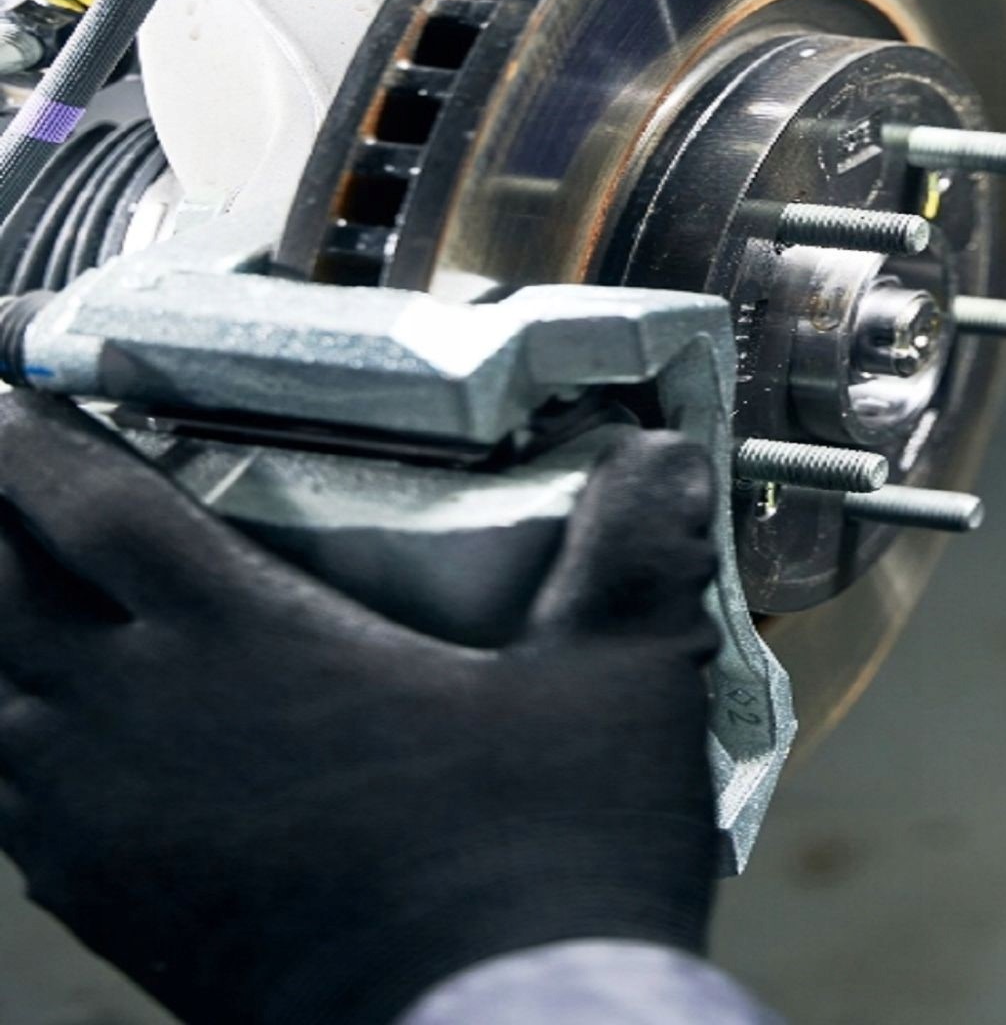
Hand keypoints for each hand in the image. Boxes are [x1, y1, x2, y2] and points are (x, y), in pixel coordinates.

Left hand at [0, 392, 723, 1024]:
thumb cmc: (549, 865)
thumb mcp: (620, 683)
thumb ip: (636, 550)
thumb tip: (666, 454)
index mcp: (241, 644)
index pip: (81, 502)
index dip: (19, 424)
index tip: (0, 368)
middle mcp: (139, 726)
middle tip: (7, 461)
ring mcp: (110, 830)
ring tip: (28, 579)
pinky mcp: (118, 910)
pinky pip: (14, 800)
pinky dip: (12, 734)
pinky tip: (62, 731)